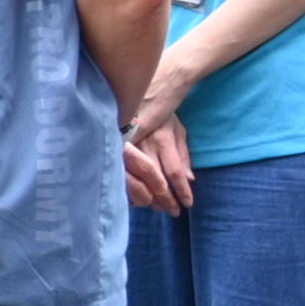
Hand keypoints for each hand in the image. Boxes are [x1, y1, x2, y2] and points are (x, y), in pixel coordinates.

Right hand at [121, 95, 194, 212]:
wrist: (136, 94)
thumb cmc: (161, 113)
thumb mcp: (177, 129)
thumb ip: (183, 154)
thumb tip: (188, 179)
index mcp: (161, 139)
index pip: (174, 172)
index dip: (181, 190)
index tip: (187, 204)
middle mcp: (144, 146)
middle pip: (156, 181)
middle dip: (166, 199)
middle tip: (173, 211)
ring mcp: (127, 148)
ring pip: (137, 181)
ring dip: (149, 198)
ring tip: (158, 207)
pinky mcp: (115, 150)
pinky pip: (123, 175)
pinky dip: (130, 189)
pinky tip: (137, 198)